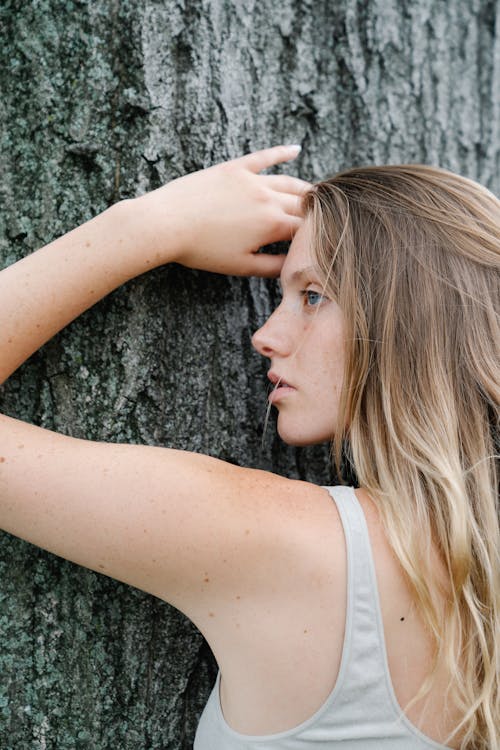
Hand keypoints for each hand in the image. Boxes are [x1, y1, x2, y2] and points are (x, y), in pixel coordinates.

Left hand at [131, 145, 312, 276]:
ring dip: (306, 188)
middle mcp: (268, 198)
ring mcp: (251, 179)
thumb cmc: (201, 250)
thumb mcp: (240, 266)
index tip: (326, 241)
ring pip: (288, 181)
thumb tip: (294, 267)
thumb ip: (272, 267)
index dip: (318, 236)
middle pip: (302, 204)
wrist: (165, 224)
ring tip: (317, 194)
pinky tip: (295, 149)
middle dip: (317, 213)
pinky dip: (281, 152)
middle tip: (329, 218)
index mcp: (272, 225)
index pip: (307, 230)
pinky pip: (263, 157)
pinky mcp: (234, 168)